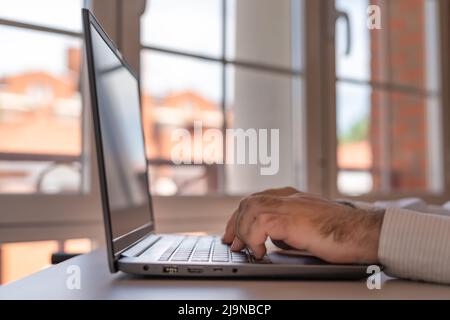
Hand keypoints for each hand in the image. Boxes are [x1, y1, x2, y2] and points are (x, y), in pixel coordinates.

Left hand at [222, 187, 384, 263]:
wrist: (363, 232)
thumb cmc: (341, 232)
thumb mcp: (307, 226)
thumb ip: (288, 227)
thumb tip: (272, 239)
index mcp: (292, 196)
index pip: (256, 200)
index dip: (240, 216)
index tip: (233, 232)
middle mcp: (288, 197)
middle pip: (249, 202)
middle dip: (235, 223)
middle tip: (232, 243)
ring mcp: (290, 205)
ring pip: (250, 210)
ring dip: (243, 231)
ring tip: (248, 249)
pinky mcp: (292, 218)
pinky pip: (261, 223)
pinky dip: (254, 239)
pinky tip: (261, 252)